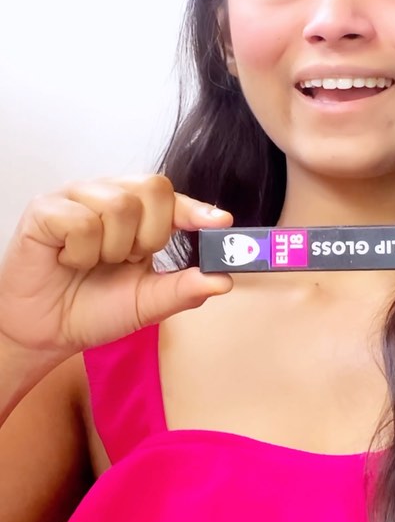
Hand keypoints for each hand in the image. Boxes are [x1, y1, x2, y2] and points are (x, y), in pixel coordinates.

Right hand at [0, 175, 233, 357]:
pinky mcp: (45, 209)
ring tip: (94, 263)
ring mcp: (76, 198)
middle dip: (150, 236)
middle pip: (153, 188)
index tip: (221, 222)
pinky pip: (80, 221)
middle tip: (127, 260)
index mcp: (136, 213)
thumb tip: (223, 280)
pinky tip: (68, 261)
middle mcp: (108, 196)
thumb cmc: (92, 309)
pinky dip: (81, 253)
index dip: (197, 209)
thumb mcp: (147, 303)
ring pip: (119, 205)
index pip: (172, 197)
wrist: (45, 333)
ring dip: (112, 249)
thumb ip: (184, 289)